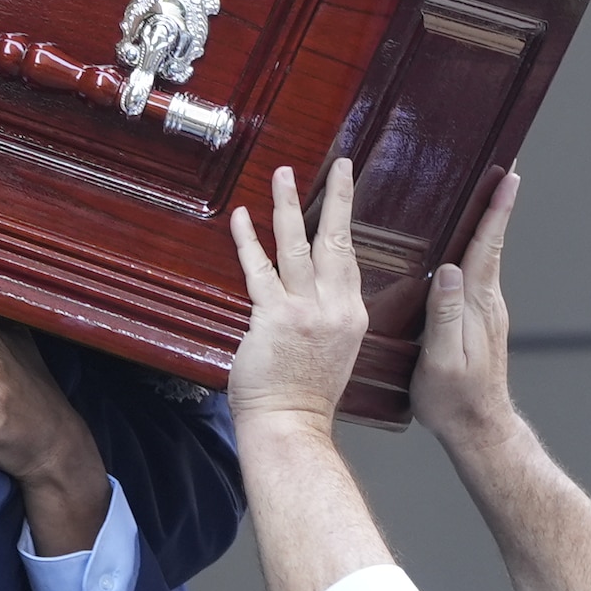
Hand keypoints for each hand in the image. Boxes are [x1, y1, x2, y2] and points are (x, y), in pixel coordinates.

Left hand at [227, 160, 375, 432]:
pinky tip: (239, 216)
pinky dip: (247, 240)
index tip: (345, 194)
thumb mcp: (333, 352)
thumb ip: (325, 319)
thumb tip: (310, 298)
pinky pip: (259, 270)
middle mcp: (335, 308)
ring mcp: (306, 311)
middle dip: (339, 198)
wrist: (292, 425)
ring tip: (283, 174)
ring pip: (298, 246)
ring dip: (289, 206)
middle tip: (340, 165)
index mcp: (351, 315)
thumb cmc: (305, 396)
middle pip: (337, 241)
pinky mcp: (275, 317)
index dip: (346, 224)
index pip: (350, 259)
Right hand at [411, 169, 524, 453]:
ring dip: (485, 222)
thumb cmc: (453, 400)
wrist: (477, 428)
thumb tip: (448, 270)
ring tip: (482, 192)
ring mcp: (484, 310)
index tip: (508, 175)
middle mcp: (486, 301)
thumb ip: (445, 315)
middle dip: (495, 202)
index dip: (497, 209)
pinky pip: (475, 273)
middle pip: (490, 241)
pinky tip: (461, 244)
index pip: (487, 246)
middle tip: (501, 166)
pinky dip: (474, 247)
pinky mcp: (475, 320)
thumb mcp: (441, 359)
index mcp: (477, 304)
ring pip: (484, 256)